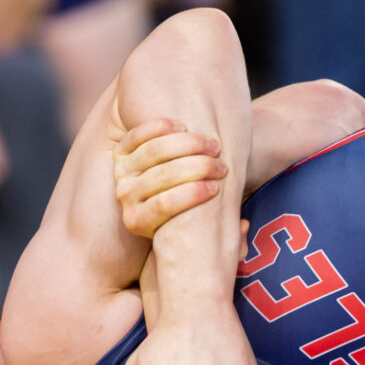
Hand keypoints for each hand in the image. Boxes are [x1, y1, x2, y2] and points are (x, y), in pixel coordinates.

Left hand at [112, 118, 227, 236]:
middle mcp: (125, 197)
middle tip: (222, 165)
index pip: (162, 205)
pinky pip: (139, 134)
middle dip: (197, 168)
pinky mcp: (121, 150)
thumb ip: (225, 237)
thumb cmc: (188, 219)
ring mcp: (121, 173)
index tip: (217, 188)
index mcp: (137, 222)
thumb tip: (243, 226)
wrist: (160, 196)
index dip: (191, 194)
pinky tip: (184, 128)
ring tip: (214, 146)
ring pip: (153, 151)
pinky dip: (162, 128)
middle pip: (160, 175)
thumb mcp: (199, 232)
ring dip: (188, 145)